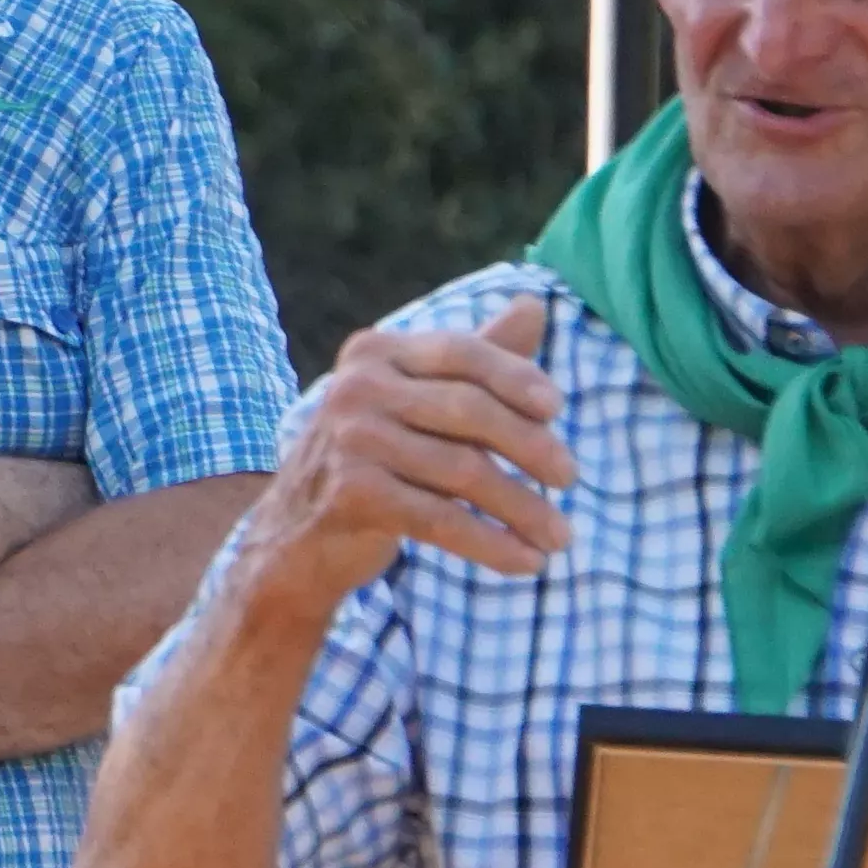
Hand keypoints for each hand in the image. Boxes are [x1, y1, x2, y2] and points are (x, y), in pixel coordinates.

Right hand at [224, 301, 571, 616]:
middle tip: (572, 478)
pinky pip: (443, 520)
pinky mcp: (353, 495)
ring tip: (560, 538)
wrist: (295, 535)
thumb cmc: (372, 460)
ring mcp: (351, 441)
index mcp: (374, 353)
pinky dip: (492, 544)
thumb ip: (475, 358)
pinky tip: (524, 562)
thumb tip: (535, 305)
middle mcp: (356, 389)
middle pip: (469, 411)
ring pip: (464, 472)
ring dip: (524, 509)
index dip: (516, 377)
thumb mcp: (418, 402)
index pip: (461, 353)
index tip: (558, 409)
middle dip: (532, 447)